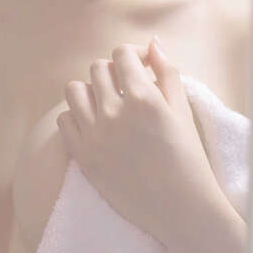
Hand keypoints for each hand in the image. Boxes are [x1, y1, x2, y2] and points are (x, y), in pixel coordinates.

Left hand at [56, 37, 224, 248]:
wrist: (179, 208)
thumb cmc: (188, 158)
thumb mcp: (183, 111)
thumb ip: (167, 73)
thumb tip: (152, 45)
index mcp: (142, 97)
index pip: (122, 54)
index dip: (132, 55)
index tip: (141, 67)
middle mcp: (113, 112)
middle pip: (97, 68)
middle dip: (113, 71)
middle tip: (126, 87)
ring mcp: (94, 135)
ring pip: (74, 90)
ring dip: (90, 90)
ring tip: (106, 103)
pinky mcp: (83, 157)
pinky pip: (64, 120)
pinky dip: (77, 116)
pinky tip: (95, 124)